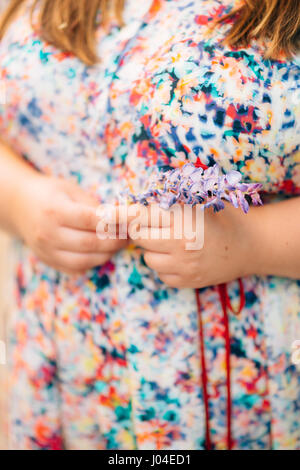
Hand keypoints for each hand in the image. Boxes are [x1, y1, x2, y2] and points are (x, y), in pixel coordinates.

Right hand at [13, 173, 127, 274]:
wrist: (20, 206)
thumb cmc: (50, 194)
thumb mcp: (70, 190)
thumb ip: (93, 205)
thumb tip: (120, 219)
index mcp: (55, 211)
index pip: (91, 220)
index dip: (115, 222)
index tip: (131, 221)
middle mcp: (49, 234)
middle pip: (90, 243)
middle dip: (115, 241)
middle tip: (128, 236)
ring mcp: (47, 251)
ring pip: (85, 260)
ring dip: (107, 254)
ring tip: (118, 244)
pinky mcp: (49, 261)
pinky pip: (76, 268)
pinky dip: (93, 263)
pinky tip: (102, 253)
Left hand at [125, 203, 253, 288]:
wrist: (248, 246)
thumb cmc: (222, 217)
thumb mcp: (199, 201)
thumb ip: (170, 200)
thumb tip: (132, 202)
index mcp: (182, 218)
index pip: (139, 216)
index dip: (120, 214)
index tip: (103, 215)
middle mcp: (179, 243)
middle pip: (138, 237)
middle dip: (142, 230)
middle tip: (156, 225)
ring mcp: (183, 266)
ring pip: (147, 258)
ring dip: (152, 249)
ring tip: (172, 242)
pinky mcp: (186, 281)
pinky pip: (160, 274)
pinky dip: (164, 266)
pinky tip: (180, 258)